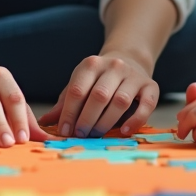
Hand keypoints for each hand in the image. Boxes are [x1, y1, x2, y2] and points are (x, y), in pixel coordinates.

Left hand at [39, 53, 159, 138]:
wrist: (129, 59)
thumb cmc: (99, 79)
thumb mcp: (80, 84)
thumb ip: (65, 103)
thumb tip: (43, 122)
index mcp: (91, 64)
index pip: (78, 90)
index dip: (69, 113)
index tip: (64, 131)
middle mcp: (114, 66)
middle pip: (99, 96)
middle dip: (87, 119)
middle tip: (80, 135)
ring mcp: (134, 75)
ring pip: (120, 101)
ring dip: (106, 122)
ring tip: (96, 135)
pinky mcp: (151, 86)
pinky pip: (147, 105)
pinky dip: (136, 120)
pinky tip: (124, 131)